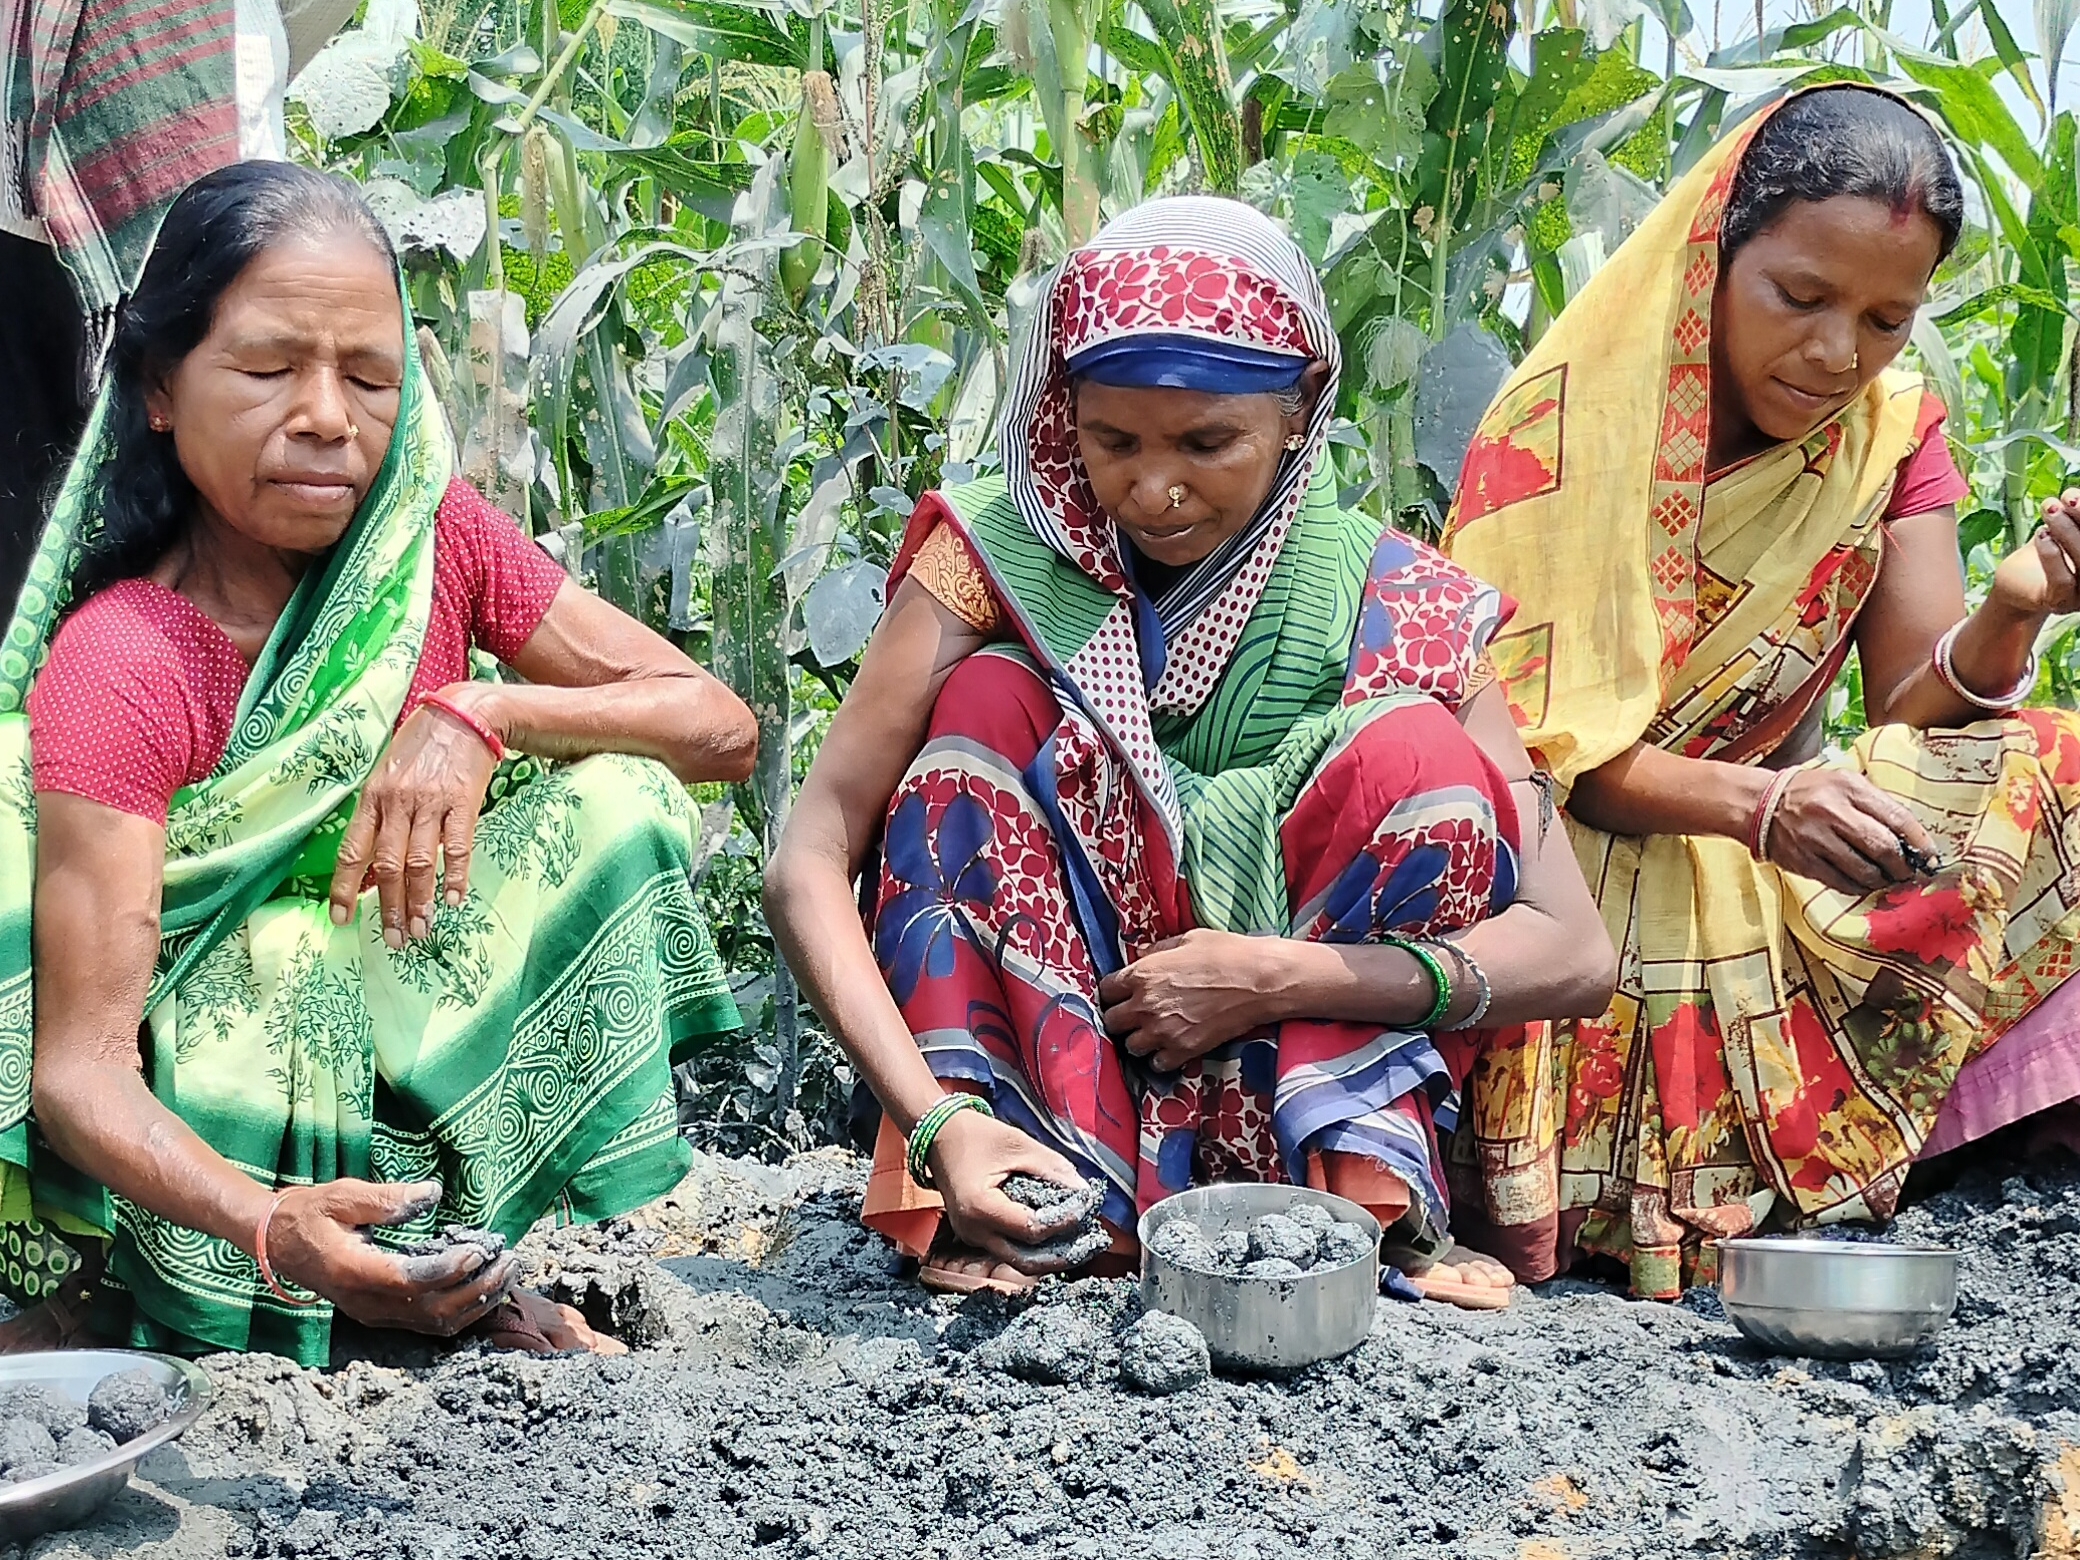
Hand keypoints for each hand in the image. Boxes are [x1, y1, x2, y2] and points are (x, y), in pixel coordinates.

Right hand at [263, 1178, 519, 1336]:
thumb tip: (432, 1195)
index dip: (450, 1270)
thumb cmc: (309, 1213)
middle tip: (510, 1260)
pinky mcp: (381, 1314)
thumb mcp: (343, 1195)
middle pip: (432, 1309)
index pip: (411, 1280)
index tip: (481, 1249)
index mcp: (355, 1271)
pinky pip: (427, 1323)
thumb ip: (387, 1197)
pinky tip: (485, 1288)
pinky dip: (462, 1310)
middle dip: (478, 1288)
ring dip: (477, 1302)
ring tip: (508, 1273)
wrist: (275, 1242)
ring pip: (434, 1323)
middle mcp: (366, 1302)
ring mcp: (374, 1313)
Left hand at [328, 686, 501, 946]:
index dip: (345, 889)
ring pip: (420, 862)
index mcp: (373, 798)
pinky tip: (455, 900)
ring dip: (419, 901)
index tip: (341, 920)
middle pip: (387, 865)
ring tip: (420, 930)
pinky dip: (456, 876)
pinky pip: (457, 846)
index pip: (353, 851)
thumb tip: (372, 863)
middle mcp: (397, 803)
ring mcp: (431, 802)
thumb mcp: (388, 775)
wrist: (465, 714)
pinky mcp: (463, 801)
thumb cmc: (422, 747)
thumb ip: (380, 814)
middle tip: (393, 940)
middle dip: (388, 908)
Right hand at [926, 1109, 1086, 1273]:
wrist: (939, 1135)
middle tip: (1090, 1242)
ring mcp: (971, 1237)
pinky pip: (1008, 1250)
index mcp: (981, 1208)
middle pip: (1025, 1261)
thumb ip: (1052, 1168)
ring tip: (1078, 1240)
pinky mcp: (974, 1236)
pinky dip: (1033, 1247)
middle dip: (1061, 1255)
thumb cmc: (976, 1136)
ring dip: (1048, 1255)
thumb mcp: (1018, 1145)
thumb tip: (1083, 1191)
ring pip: (1017, 1260)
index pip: (1032, 1230)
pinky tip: (1054, 1233)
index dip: (1063, 1222)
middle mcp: (973, 1231)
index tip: (1085, 1207)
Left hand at [1099, 929, 1274, 1071]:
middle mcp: (1145, 1005)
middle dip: (1120, 1018)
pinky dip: (1161, 1057)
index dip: (1113, 992)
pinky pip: (1157, 1063)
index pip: (1105, 990)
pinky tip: (1171, 1046)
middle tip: (1136, 1015)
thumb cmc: (1226, 953)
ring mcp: (1163, 1031)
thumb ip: (1158, 951)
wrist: (1260, 981)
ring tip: (1154, 1032)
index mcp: (1142, 974)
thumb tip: (1144, 956)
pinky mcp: (1183, 1050)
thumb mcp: (1187, 940)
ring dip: (1139, 1039)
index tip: (1122, 994)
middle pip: (1112, 1022)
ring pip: (1131, 1046)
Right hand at [1766, 770, 1940, 895]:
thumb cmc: (1812, 792)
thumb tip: (1912, 838)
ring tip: (1886, 878)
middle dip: (1903, 866)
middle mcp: (1833, 813)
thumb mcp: (1845, 783)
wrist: (1762, 804)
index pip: (1897, 818)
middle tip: (1908, 871)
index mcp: (1849, 788)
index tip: (1930, 857)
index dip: (1920, 842)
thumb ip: (1877, 804)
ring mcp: (1816, 840)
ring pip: (1864, 871)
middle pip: (1883, 848)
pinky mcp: (1805, 862)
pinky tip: (1863, 882)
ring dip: (1883, 880)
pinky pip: (1842, 883)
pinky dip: (1860, 887)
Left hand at [1990, 489, 2079, 616]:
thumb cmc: (2048, 550)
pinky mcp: (2061, 602)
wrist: (2016, 585)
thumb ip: (2074, 516)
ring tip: (2050, 509)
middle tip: (2067, 497)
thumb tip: (2076, 493)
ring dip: (2067, 531)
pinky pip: (2062, 580)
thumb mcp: (2066, 528)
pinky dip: (2052, 555)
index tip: (2075, 493)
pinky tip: (2042, 535)